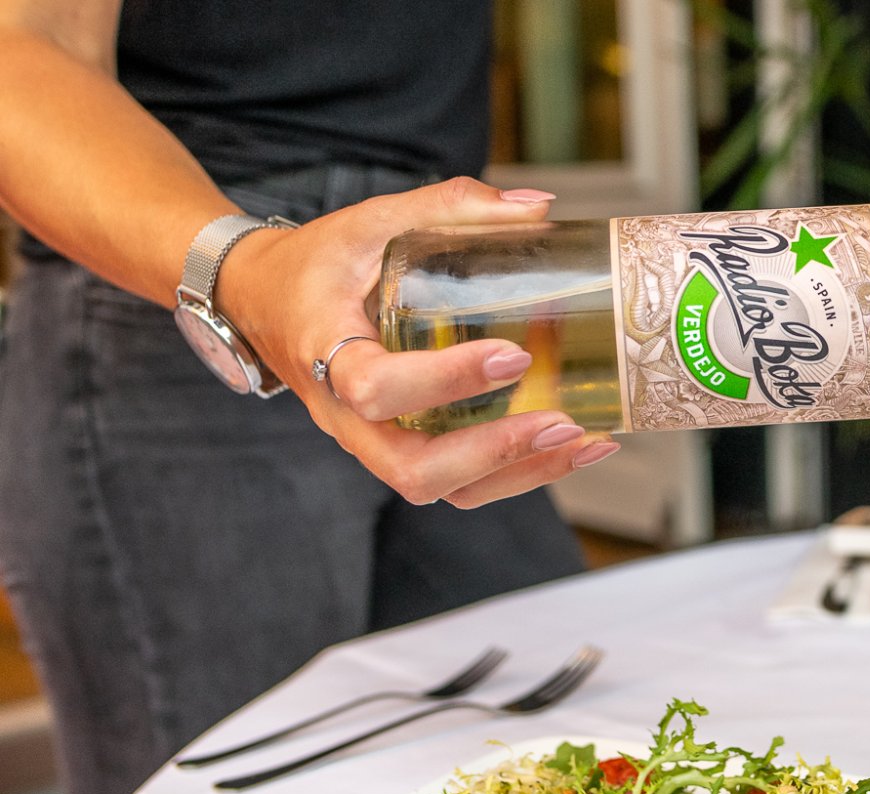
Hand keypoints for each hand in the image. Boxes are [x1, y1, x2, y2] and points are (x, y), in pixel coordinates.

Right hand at [214, 177, 617, 507]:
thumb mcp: (371, 221)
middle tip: (560, 421)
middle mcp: (344, 414)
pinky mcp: (399, 448)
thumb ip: (449, 209)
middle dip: (493, 453)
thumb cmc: (319, 263)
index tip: (512, 355)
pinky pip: (456, 483)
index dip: (444, 380)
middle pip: (411, 470)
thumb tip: (538, 209)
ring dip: (517, 474)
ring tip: (584, 442)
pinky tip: (573, 449)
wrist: (265, 302)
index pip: (374, 386)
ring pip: (440, 488)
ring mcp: (371, 441)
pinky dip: (517, 474)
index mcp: (324, 350)